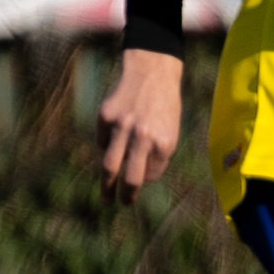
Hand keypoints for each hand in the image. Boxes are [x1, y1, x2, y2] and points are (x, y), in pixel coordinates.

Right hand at [97, 47, 181, 191]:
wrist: (152, 70)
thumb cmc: (164, 104)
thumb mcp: (171, 130)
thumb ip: (157, 153)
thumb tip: (139, 179)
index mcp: (164, 142)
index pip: (151, 175)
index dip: (146, 179)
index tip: (141, 180)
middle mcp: (143, 136)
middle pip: (130, 179)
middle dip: (125, 196)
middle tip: (122, 203)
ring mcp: (122, 126)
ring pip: (109, 166)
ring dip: (106, 187)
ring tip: (106, 199)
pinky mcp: (105, 116)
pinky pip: (102, 141)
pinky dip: (105, 144)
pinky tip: (112, 136)